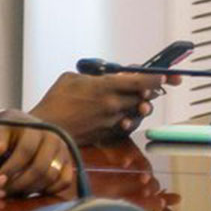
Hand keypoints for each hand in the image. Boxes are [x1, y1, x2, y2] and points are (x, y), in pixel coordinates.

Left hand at [0, 113, 77, 199]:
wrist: (31, 128)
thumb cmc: (12, 132)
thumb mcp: (1, 131)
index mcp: (36, 129)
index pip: (26, 151)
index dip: (11, 168)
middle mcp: (54, 140)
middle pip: (40, 168)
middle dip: (19, 184)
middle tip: (1, 193)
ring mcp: (64, 152)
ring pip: (51, 177)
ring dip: (30, 190)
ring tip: (12, 194)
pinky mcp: (69, 163)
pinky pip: (65, 181)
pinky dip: (49, 191)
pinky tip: (32, 193)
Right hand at [31, 70, 160, 143]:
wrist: (46, 130)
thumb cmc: (55, 102)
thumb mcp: (72, 78)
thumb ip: (94, 77)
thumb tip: (106, 77)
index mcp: (106, 86)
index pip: (142, 82)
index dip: (156, 79)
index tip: (164, 76)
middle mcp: (113, 104)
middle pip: (144, 97)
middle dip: (150, 91)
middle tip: (151, 88)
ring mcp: (112, 121)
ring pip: (138, 112)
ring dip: (141, 106)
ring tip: (141, 101)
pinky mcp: (108, 133)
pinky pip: (128, 126)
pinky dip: (130, 119)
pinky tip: (127, 115)